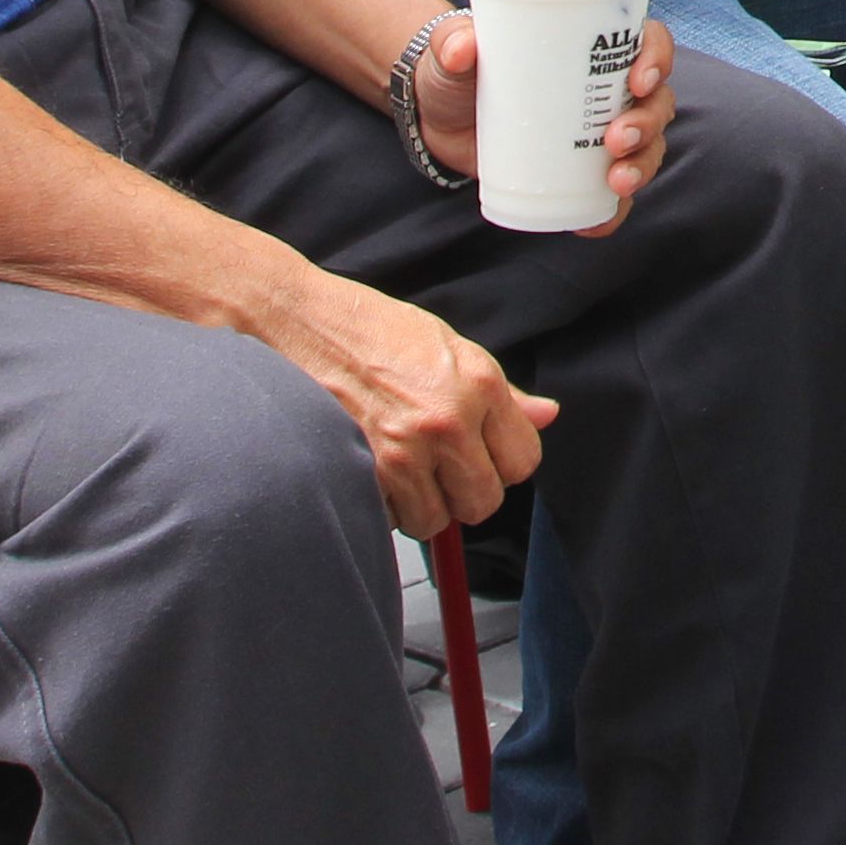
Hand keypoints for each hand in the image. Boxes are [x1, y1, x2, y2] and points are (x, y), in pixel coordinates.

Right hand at [257, 259, 556, 535]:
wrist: (298, 324)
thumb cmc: (372, 329)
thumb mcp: (449, 346)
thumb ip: (502, 392)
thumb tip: (547, 415)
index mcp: (479, 384)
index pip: (524, 460)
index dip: (504, 463)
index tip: (483, 454)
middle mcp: (447, 421)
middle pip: (484, 501)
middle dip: (465, 491)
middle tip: (441, 465)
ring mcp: (403, 452)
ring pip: (437, 520)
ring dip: (423, 504)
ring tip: (404, 466)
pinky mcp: (363, 473)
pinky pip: (393, 519)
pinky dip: (387, 506)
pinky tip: (376, 470)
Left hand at [423, 7, 676, 228]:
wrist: (438, 120)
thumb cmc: (457, 72)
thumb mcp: (453, 49)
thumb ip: (452, 43)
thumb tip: (460, 49)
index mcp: (592, 47)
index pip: (648, 42)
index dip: (658, 58)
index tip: (640, 80)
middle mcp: (607, 89)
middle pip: (656, 100)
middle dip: (649, 122)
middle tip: (617, 138)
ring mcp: (596, 133)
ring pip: (646, 146)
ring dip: (644, 164)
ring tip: (617, 181)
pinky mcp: (578, 173)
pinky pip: (611, 197)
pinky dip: (612, 213)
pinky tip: (596, 225)